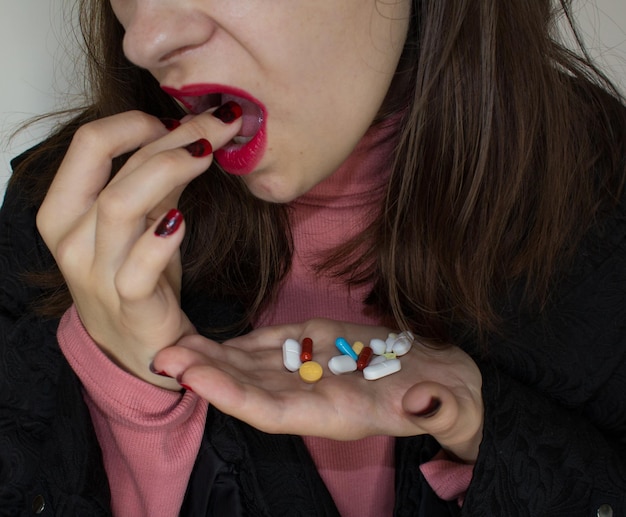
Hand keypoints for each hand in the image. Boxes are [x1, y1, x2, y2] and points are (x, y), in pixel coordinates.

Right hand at [37, 107, 242, 388]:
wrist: (140, 345)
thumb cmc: (136, 278)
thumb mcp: (141, 223)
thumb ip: (156, 182)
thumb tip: (189, 134)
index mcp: (64, 211)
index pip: (89, 145)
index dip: (134, 123)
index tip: (176, 121)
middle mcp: (71, 240)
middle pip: (113, 171)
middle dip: (171, 138)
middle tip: (217, 124)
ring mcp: (96, 274)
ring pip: (121, 206)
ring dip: (170, 170)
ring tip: (207, 155)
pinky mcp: (128, 304)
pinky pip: (139, 266)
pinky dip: (162, 239)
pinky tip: (184, 219)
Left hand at [154, 319, 483, 461]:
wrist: (447, 380)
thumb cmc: (454, 398)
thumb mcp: (455, 404)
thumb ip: (442, 408)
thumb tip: (425, 402)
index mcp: (339, 415)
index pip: (275, 412)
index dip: (232, 396)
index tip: (193, 377)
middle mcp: (315, 396)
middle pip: (250, 388)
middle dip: (207, 374)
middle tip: (164, 352)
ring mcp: (313, 371)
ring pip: (254, 366)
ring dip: (215, 356)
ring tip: (175, 341)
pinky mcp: (320, 347)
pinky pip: (274, 345)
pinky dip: (244, 341)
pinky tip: (216, 336)